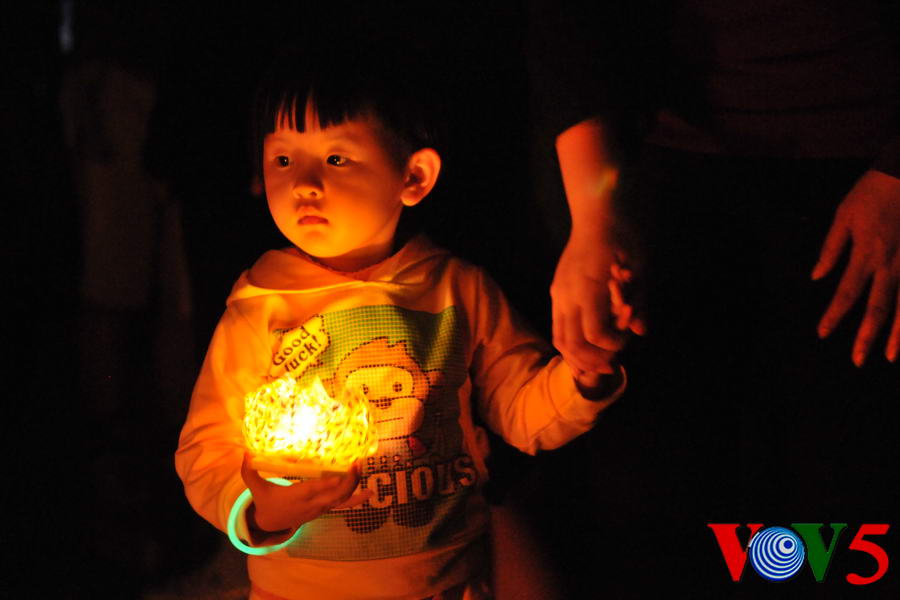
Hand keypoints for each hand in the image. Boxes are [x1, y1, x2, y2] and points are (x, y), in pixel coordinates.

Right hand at [241, 453, 371, 533]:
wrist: (270, 524)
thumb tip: (245, 452)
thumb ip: (249, 471)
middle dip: (348, 482)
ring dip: (354, 487)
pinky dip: (357, 499)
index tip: (340, 475)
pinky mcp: (325, 508)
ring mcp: (320, 508)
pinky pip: (344, 505)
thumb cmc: (265, 501)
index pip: (314, 491)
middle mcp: (311, 504)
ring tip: (363, 470)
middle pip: (333, 496)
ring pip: (341, 501)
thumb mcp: (256, 488)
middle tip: (357, 463)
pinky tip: (370, 491)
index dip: (327, 485)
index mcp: (296, 497)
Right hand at [551, 233, 644, 372]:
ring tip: (597, 362)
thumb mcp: (641, 269)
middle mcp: (567, 294)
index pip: (594, 334)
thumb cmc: (623, 237)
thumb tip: (642, 332)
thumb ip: (640, 302)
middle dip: (592, 360)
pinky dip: (570, 343)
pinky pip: (557, 325)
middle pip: (571, 343)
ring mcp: (558, 292)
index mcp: (588, 289)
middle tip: (612, 365)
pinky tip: (586, 347)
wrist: (597, 214)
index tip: (626, 340)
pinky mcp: (556, 290)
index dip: (612, 345)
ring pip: (558, 338)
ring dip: (577, 356)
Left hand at [812, 169, 899, 364]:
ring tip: (892, 356)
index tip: (822, 334)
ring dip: (899, 334)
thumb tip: (816, 276)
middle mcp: (892, 264)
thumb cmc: (874, 191)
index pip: (846, 293)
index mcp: (867, 254)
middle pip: (878, 308)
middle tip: (857, 360)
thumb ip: (831, 248)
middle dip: (867, 337)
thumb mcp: (844, 215)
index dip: (834, 316)